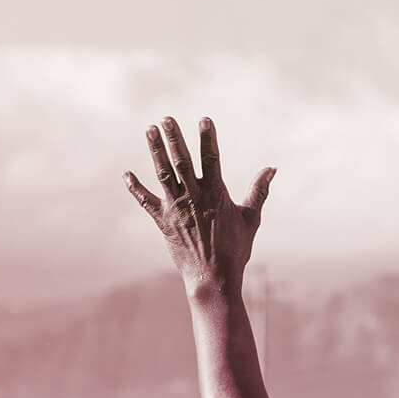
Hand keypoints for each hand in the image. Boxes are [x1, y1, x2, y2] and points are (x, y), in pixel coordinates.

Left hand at [125, 116, 275, 300]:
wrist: (213, 279)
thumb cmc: (235, 249)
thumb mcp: (251, 218)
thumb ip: (259, 191)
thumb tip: (272, 168)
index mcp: (216, 194)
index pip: (211, 159)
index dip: (208, 138)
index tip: (204, 120)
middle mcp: (194, 198)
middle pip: (182, 162)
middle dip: (174, 139)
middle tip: (166, 118)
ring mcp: (176, 209)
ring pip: (163, 175)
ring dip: (156, 151)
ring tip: (150, 130)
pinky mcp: (163, 222)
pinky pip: (146, 202)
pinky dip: (136, 188)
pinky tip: (127, 174)